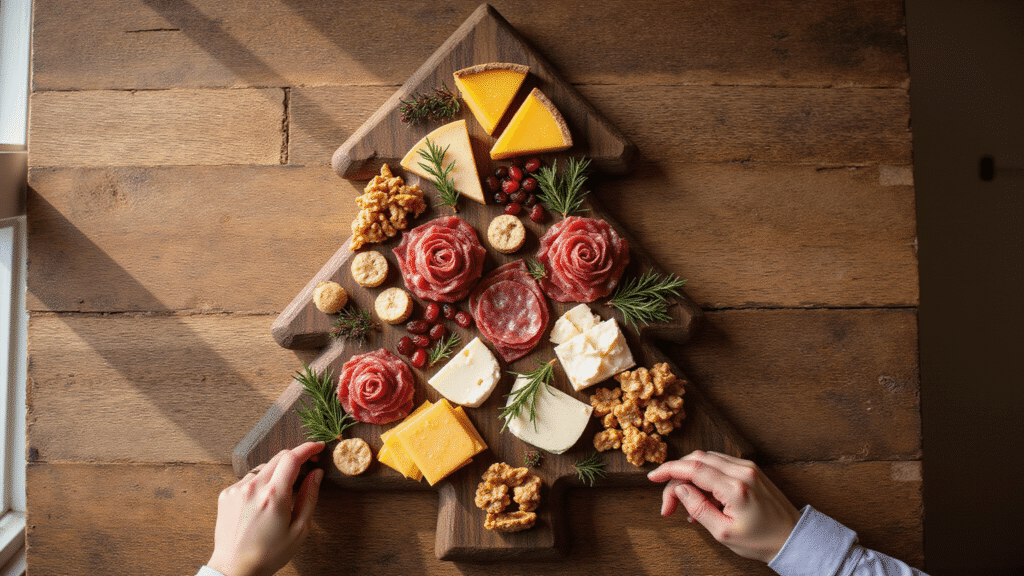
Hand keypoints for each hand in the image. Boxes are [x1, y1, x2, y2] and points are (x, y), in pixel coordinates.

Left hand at [208, 441, 325, 575]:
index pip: (292, 458)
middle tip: (307, 466)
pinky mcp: (226, 494)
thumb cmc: (268, 554)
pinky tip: (262, 503)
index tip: (317, 447)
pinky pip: (249, 479)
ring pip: (264, 467)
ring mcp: (237, 489)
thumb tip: (316, 474)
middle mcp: (253, 488)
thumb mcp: (299, 530)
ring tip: (280, 495)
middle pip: (279, 457)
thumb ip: (310, 497)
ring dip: (276, 473)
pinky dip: (260, 484)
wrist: (234, 569)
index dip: (308, 448)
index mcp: (274, 496)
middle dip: (295, 458)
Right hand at [648, 450, 800, 562]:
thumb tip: (679, 488)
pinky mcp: (750, 469)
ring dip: (689, 476)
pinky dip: (704, 476)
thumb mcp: (724, 532)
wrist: (792, 538)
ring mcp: (748, 467)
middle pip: (697, 460)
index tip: (652, 477)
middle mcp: (742, 471)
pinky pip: (719, 464)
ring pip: (707, 459)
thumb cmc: (761, 540)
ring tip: (685, 505)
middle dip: (676, 477)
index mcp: (736, 488)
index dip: (668, 470)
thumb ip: (698, 508)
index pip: (693, 468)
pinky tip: (701, 499)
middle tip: (668, 504)